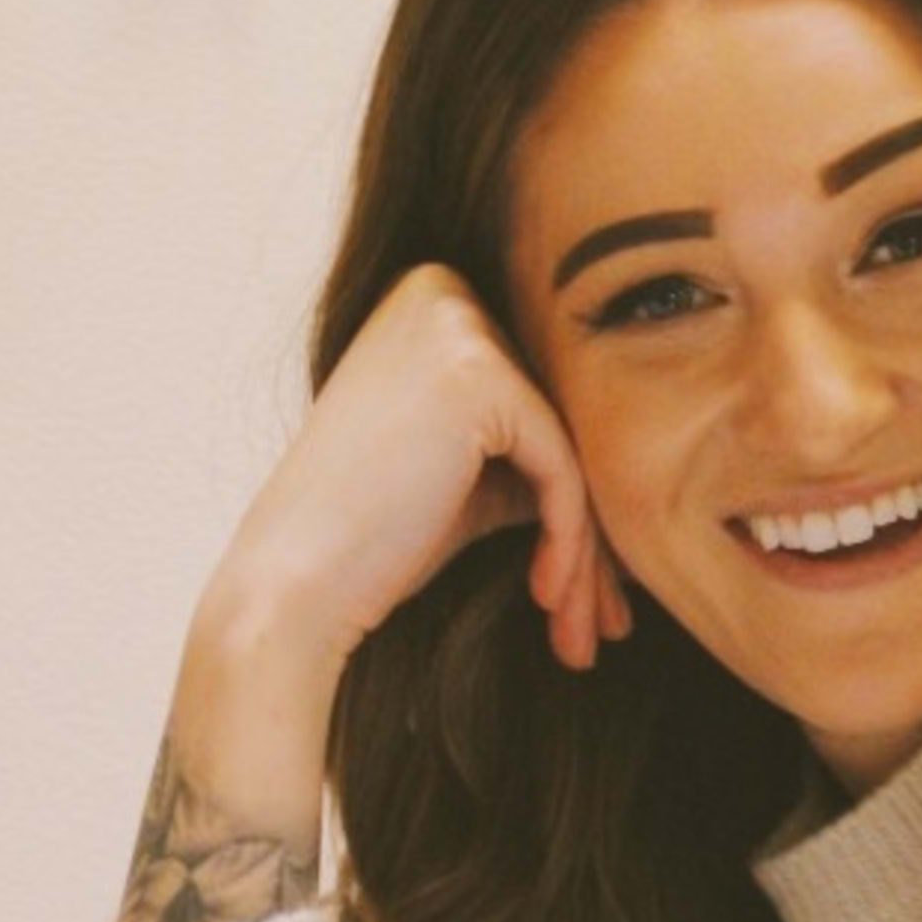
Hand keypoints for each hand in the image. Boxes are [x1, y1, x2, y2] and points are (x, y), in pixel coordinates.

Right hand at [200, 262, 633, 682]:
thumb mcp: (465, 470)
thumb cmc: (371, 537)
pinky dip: (568, 539)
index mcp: (431, 297)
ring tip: (585, 631)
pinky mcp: (476, 373)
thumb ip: (531, 443)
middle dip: (590, 531)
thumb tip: (627, 459)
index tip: (587, 587)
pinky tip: (547, 597)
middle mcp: (442, 290)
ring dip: (587, 552)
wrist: (294, 582)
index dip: (572, 496)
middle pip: (560, 421)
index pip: (541, 399)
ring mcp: (455, 324)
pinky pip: (560, 465)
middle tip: (607, 618)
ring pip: (569, 448)